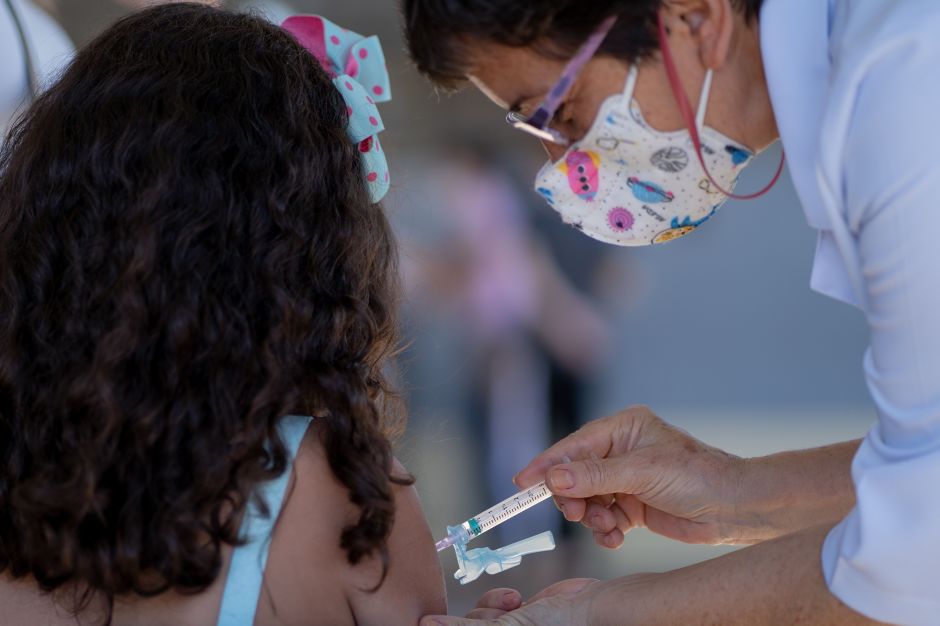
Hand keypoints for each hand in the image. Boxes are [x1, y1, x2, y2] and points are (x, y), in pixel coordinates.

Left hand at [419, 578, 598, 625]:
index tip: (436, 616)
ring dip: (490, 608)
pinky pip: (486, 607)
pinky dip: (498, 601)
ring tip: (516, 607)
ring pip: (472, 619)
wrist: (590, 611)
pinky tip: (517, 601)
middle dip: (480, 619)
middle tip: (506, 617)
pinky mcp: (509, 621)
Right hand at [515, 405, 744, 547]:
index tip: (523, 483)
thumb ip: (594, 475)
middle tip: (580, 515)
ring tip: (611, 527)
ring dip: (594, 518)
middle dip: (575, 498)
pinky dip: (606, 531)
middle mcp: (621, 451)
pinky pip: (605, 518)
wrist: (734, 508)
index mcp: (622, 428)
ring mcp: (626, 479)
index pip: (573, 446)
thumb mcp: (642, 472)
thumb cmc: (696, 475)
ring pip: (588, 500)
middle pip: (575, 475)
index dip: (547, 464)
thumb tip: (553, 478)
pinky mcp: (634, 505)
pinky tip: (618, 537)